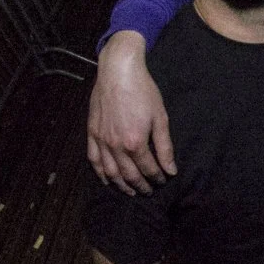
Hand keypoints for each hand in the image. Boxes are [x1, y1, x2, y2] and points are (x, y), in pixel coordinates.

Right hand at [87, 33, 174, 193]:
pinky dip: (100, 173)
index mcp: (135, 142)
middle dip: (141, 185)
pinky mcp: (92, 133)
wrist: (118, 72)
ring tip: (131, 192)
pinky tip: (107, 180)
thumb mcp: (160, 118)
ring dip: (121, 185)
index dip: (158, 178)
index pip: (148, 169)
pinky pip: (93, 159)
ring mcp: (101, 140)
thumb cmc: (143, 91)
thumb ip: (165, 147)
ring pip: (110, 172)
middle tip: (150, 191)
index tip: (164, 180)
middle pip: (129, 175)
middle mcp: (115, 145)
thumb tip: (171, 169)